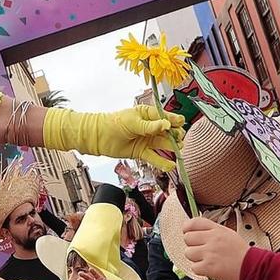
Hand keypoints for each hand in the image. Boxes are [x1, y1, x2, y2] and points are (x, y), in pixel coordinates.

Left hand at [44, 106, 184, 170]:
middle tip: (179, 140)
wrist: (98, 136)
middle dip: (175, 136)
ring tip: (179, 152)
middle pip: (168, 132)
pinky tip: (170, 165)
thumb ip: (150, 125)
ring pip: (163, 145)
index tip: (181, 124)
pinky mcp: (141, 152)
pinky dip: (162, 162)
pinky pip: (154, 157)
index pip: (165, 117)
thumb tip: (166, 125)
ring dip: (172, 149)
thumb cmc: (113, 123)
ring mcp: (146, 140)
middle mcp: (150, 127)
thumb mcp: (133, 121)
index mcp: (148, 114)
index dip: (174, 121)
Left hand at [179, 217, 249, 279]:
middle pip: (187, 238)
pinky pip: (194, 267)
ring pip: (188, 253)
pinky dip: (200, 270)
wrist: (252, 268)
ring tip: (207, 260)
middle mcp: (212, 239)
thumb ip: (212, 232)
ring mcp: (209, 253)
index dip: (187, 228)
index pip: (193, 222)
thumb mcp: (228, 234)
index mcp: (217, 230)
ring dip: (195, 259)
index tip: (189, 233)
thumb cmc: (241, 253)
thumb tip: (195, 231)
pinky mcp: (208, 267)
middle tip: (201, 251)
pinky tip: (209, 269)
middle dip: (192, 245)